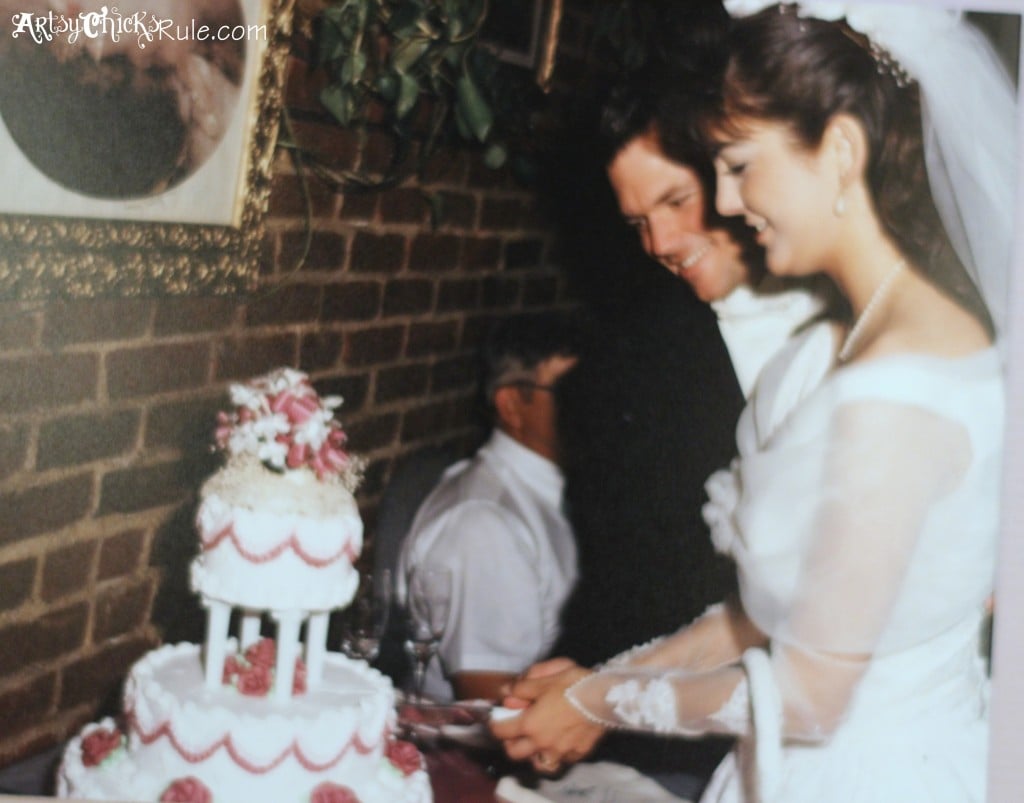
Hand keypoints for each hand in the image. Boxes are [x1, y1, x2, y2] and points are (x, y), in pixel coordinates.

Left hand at [490, 660, 604, 770]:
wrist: (605, 697)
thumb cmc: (572, 684)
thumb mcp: (544, 677)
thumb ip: (521, 688)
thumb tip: (505, 693)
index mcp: (529, 724)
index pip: (501, 731)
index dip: (496, 724)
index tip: (498, 718)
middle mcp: (541, 743)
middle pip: (515, 753)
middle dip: (510, 743)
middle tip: (516, 731)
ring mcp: (560, 752)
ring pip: (538, 764)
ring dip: (533, 754)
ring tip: (537, 741)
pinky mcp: (578, 755)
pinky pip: (561, 760)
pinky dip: (556, 754)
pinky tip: (559, 742)